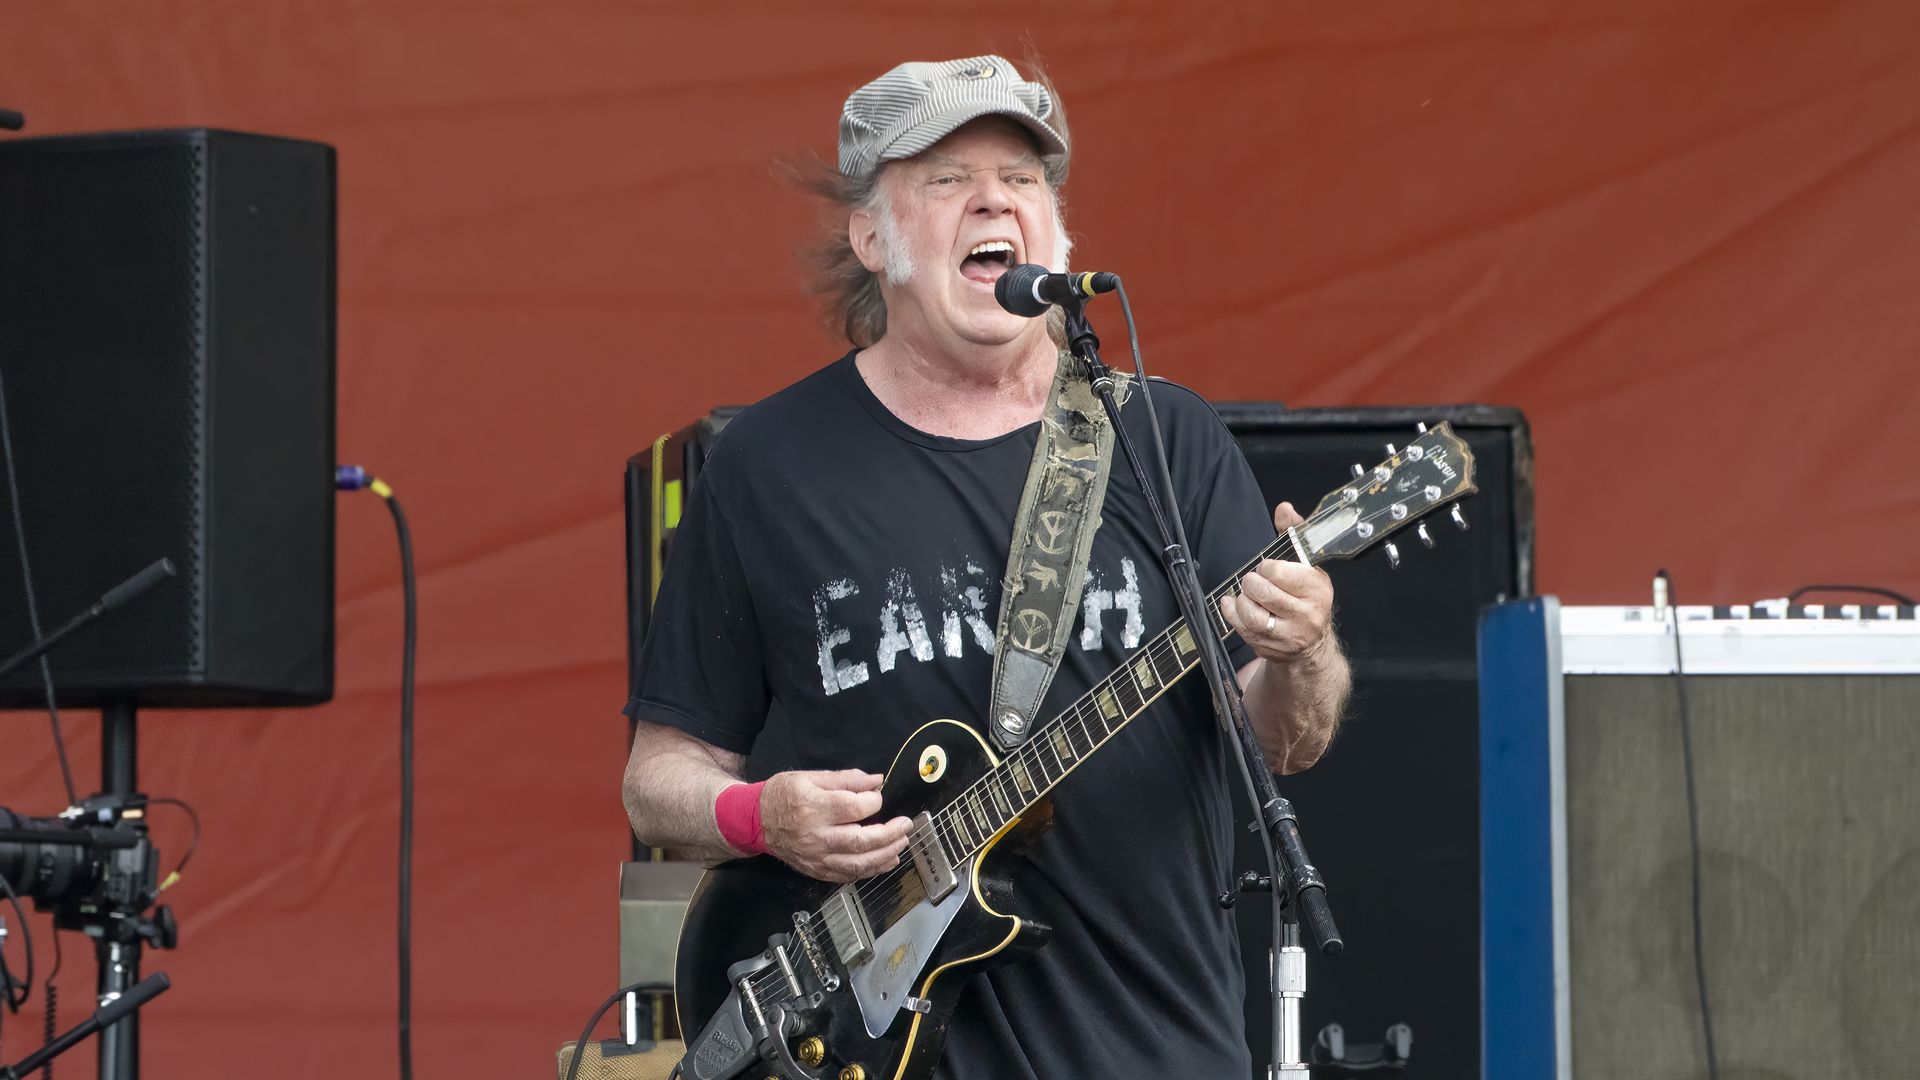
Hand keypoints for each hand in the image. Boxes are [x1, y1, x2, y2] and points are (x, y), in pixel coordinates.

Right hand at [760, 769, 913, 882]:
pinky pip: (848, 875)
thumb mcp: (810, 777)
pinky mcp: (816, 871)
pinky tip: (885, 861)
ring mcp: (816, 857)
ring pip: (858, 863)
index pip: (854, 808)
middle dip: (890, 834)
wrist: (755, 822)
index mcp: (813, 807)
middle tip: (906, 825)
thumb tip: (877, 781)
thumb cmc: (782, 795)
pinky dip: (870, 870)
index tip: (878, 798)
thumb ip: (846, 779)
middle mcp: (816, 836)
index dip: (874, 803)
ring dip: (886, 855)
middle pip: (861, 841)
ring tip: (901, 844)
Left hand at [1220, 502, 1335, 665]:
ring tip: (1248, 595)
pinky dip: (1232, 614)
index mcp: (1317, 588)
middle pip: (1263, 592)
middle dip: (1252, 582)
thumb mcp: (1307, 564)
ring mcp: (1288, 634)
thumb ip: (1293, 534)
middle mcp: (1306, 614)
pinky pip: (1242, 629)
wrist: (1312, 645)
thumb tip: (1284, 509)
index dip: (1267, 567)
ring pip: (1251, 614)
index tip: (1268, 569)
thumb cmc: (1306, 598)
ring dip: (1242, 600)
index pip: (1279, 571)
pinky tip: (1234, 606)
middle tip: (1255, 582)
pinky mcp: (1271, 648)